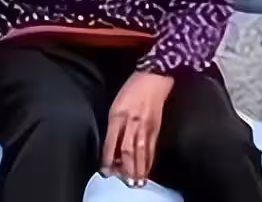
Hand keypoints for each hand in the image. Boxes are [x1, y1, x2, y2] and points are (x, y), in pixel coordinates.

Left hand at [101, 71, 174, 186]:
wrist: (153, 79)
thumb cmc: (131, 89)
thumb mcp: (115, 104)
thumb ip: (113, 125)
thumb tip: (111, 146)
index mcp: (117, 115)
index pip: (111, 141)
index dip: (108, 157)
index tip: (105, 170)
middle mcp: (131, 122)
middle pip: (127, 150)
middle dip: (125, 168)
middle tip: (123, 181)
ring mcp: (145, 127)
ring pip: (140, 152)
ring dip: (138, 169)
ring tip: (136, 182)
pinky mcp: (156, 129)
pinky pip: (151, 149)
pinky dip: (148, 161)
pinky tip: (146, 170)